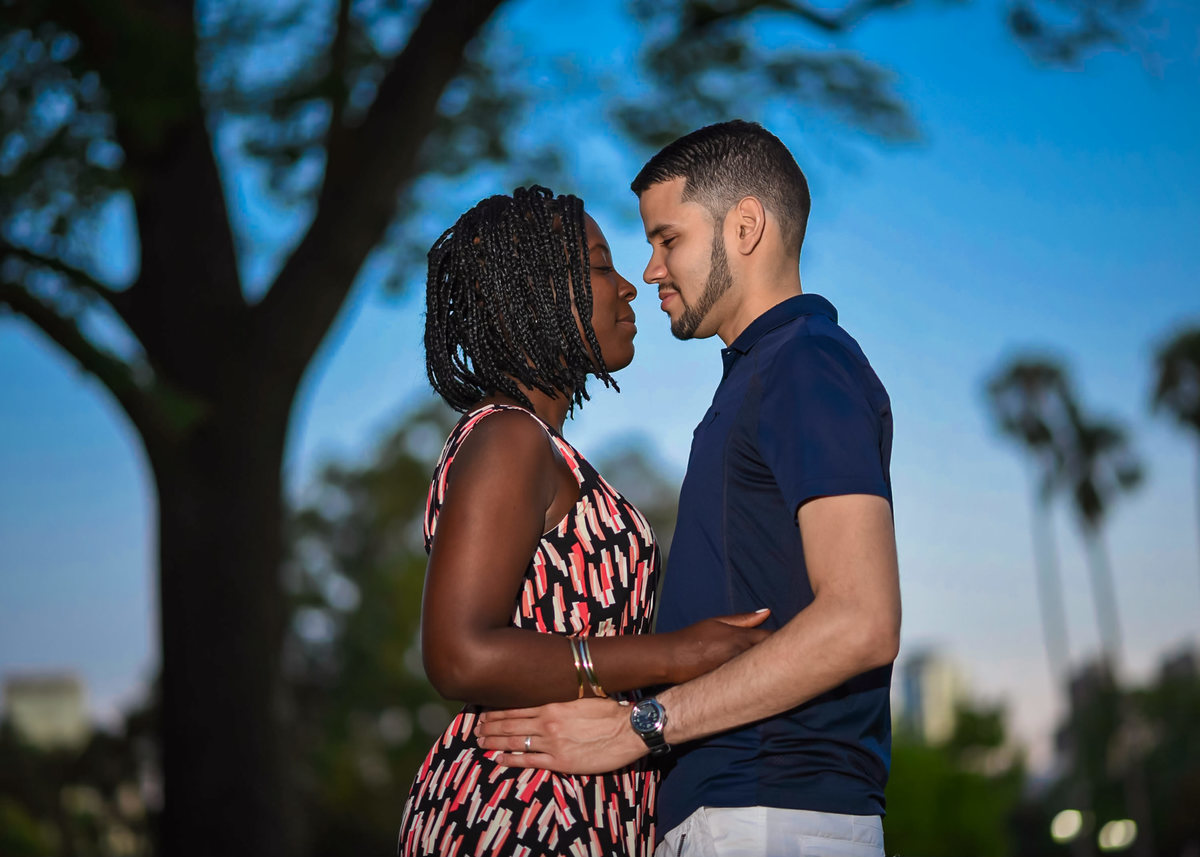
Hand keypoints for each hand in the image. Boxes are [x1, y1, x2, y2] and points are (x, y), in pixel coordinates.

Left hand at [475, 698, 646, 772]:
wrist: (628, 730)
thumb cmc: (609, 710)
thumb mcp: (582, 695)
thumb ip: (562, 695)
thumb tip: (549, 686)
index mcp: (552, 704)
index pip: (516, 706)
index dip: (497, 710)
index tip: (483, 712)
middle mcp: (547, 722)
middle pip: (510, 723)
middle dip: (490, 726)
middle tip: (476, 729)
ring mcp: (552, 743)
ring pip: (515, 741)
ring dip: (494, 742)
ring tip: (480, 742)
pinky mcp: (560, 762)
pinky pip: (529, 760)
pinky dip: (511, 759)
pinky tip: (499, 759)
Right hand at [666, 609, 771, 683]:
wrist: (671, 659)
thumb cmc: (694, 638)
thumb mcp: (717, 622)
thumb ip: (743, 619)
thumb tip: (767, 611)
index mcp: (741, 637)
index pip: (772, 639)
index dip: (780, 640)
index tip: (782, 640)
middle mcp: (743, 655)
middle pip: (772, 657)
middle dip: (778, 656)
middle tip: (780, 656)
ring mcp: (738, 672)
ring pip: (762, 670)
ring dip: (767, 667)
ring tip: (767, 666)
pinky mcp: (733, 687)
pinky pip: (751, 682)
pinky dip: (754, 679)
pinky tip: (753, 679)